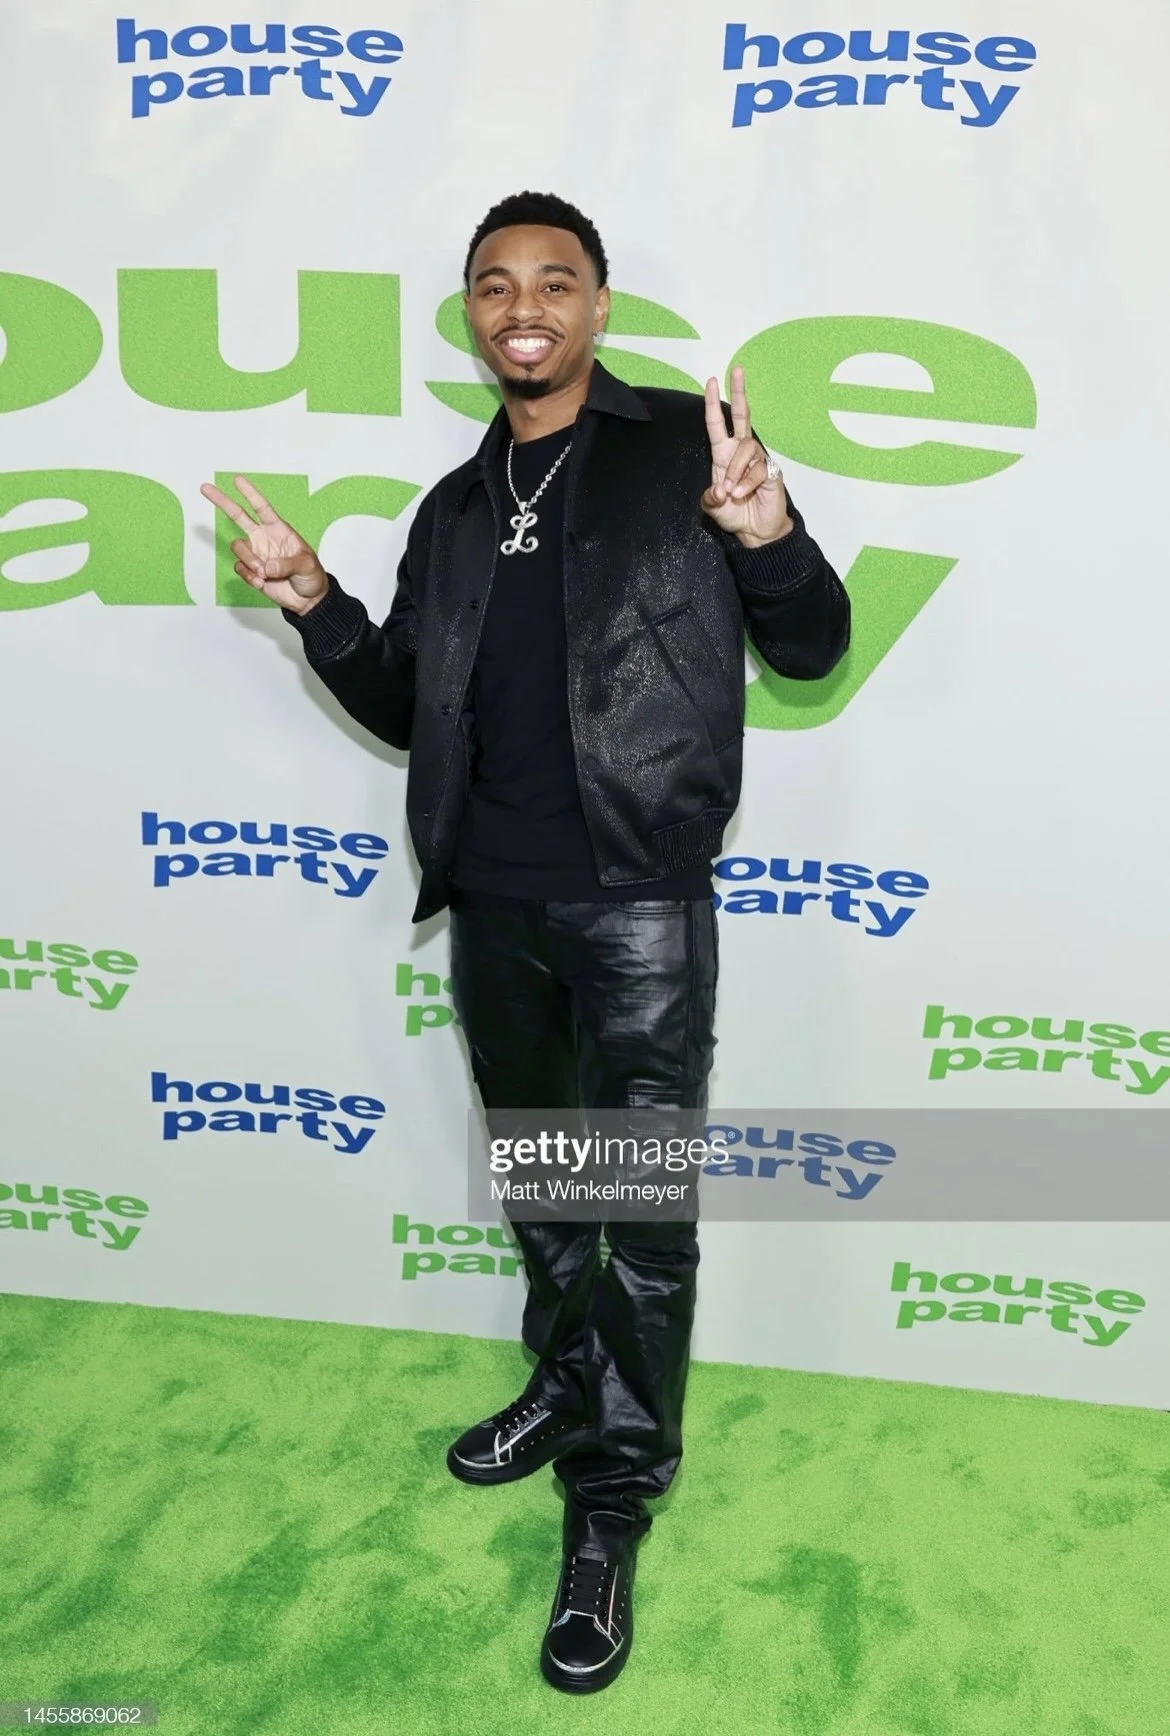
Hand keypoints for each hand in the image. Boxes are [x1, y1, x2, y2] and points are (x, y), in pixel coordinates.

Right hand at [199, 475, 328, 613]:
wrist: (307, 598)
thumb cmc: (311, 575)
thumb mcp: (306, 565)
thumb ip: (287, 564)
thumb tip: (267, 567)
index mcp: (278, 529)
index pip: (261, 507)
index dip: (250, 493)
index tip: (237, 480)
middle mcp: (263, 538)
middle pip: (238, 516)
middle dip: (222, 501)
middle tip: (205, 487)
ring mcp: (255, 554)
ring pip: (238, 548)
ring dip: (250, 562)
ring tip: (265, 574)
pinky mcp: (251, 571)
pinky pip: (240, 568)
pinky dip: (249, 577)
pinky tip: (262, 583)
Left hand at [700, 366, 792, 547]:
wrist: (755, 532)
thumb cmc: (734, 515)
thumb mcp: (713, 507)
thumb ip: (710, 497)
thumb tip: (720, 488)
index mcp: (723, 456)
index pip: (717, 424)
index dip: (712, 404)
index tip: (710, 381)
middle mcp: (740, 453)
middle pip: (741, 416)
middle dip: (738, 392)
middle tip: (736, 370)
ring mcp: (757, 460)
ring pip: (746, 449)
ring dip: (736, 471)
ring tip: (732, 492)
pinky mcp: (771, 471)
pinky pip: (758, 469)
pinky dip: (747, 484)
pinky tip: (743, 495)